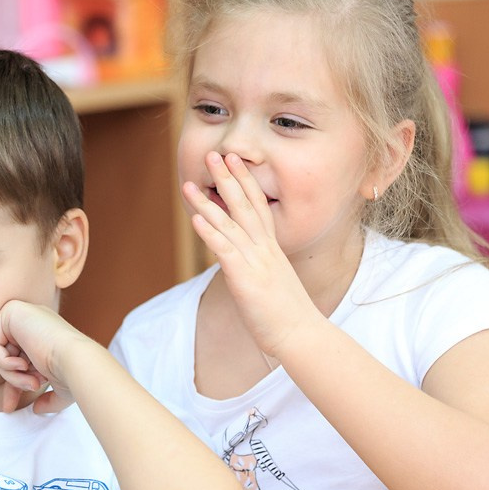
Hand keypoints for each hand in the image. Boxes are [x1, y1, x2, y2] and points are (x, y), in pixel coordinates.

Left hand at [0, 300, 91, 413]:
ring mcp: (22, 313)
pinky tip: (23, 365)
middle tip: (27, 391)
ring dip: (10, 373)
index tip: (9, 407)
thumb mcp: (61, 389)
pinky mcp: (12, 311)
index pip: (17, 359)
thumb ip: (49, 398)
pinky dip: (3, 361)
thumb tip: (37, 409)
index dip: (13, 383)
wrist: (77, 362)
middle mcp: (32, 321)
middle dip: (12, 379)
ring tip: (31, 381)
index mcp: (43, 333)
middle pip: (4, 356)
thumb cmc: (73, 374)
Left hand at [182, 151, 320, 357]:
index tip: (235, 162)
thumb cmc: (287, 315)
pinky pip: (225, 251)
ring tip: (187, 184)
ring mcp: (255, 262)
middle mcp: (264, 250)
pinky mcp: (246, 279)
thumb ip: (259, 268)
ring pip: (229, 224)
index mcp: (271, 249)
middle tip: (213, 154)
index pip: (258, 207)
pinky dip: (209, 233)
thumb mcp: (273, 283)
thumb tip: (245, 263)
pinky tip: (195, 218)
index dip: (245, 182)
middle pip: (244, 206)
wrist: (301, 335)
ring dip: (207, 202)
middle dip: (227, 178)